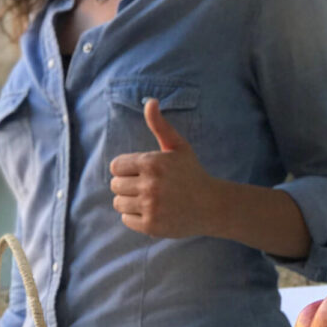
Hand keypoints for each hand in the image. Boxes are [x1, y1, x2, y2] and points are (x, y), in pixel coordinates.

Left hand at [108, 99, 216, 237]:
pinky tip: (153, 211)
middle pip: (115, 185)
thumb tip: (150, 101)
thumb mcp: (178, 147)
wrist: (211, 205)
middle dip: (128, 185)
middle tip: (148, 187)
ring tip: (149, 199)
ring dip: (130, 202)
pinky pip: (126, 219)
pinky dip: (135, 217)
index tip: (142, 172)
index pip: (115, 166)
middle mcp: (150, 184)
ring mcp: (150, 206)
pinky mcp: (151, 225)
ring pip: (118, 203)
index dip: (127, 169)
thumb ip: (160, 125)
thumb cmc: (191, 173)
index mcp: (152, 163)